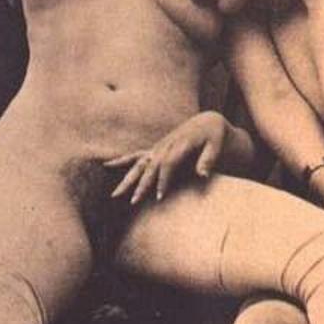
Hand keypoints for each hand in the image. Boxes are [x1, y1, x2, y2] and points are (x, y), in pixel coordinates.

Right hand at [104, 112, 228, 204]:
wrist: (207, 122)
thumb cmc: (214, 134)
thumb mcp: (217, 143)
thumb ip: (209, 159)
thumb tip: (203, 175)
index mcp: (180, 144)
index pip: (168, 163)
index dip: (162, 180)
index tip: (158, 196)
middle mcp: (165, 146)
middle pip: (150, 166)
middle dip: (141, 184)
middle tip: (133, 201)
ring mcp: (158, 147)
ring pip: (139, 164)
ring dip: (128, 179)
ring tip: (115, 194)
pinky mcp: (155, 149)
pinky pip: (135, 156)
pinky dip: (121, 161)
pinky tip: (106, 166)